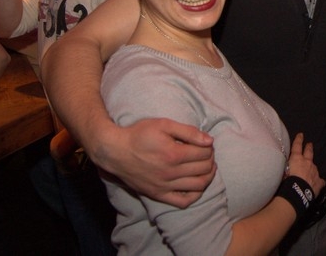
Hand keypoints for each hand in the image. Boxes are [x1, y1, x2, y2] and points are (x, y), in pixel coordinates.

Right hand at [96, 118, 215, 207]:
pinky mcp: (158, 195)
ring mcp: (164, 186)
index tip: (206, 143)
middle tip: (207, 153)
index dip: (209, 147)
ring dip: (208, 175)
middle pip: (204, 169)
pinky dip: (196, 194)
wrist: (115, 151)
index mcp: (173, 154)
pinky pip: (183, 201)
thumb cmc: (139, 134)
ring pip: (198, 185)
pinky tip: (197, 185)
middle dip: (210, 159)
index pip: (205, 153)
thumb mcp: (164, 125)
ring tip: (206, 167)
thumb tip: (209, 141)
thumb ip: (189, 132)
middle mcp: (170, 173)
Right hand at [286, 133, 324, 197]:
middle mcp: (307, 163)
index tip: (301, 134)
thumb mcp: (283, 172)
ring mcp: (314, 171)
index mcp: (297, 159)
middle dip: (309, 147)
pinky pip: (320, 180)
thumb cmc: (287, 181)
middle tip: (310, 144)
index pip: (297, 146)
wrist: (298, 192)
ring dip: (312, 167)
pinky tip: (318, 183)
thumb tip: (286, 168)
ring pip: (314, 167)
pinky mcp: (319, 181)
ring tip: (310, 170)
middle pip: (309, 152)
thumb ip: (286, 168)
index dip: (299, 140)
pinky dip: (318, 181)